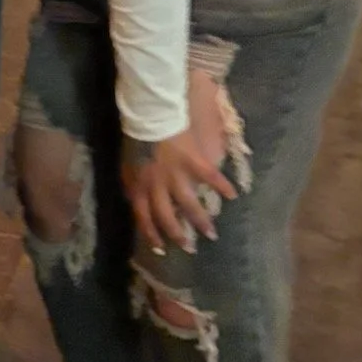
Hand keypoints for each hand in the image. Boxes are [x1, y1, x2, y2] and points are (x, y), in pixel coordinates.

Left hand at [123, 128, 235, 254]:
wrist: (150, 113)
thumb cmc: (137, 138)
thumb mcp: (128, 165)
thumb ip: (133, 184)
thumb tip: (136, 201)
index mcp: (139, 185)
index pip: (143, 217)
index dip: (151, 234)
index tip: (161, 248)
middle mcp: (157, 185)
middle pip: (167, 216)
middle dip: (178, 234)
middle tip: (190, 247)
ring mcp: (176, 174)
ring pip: (188, 204)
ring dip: (200, 220)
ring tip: (212, 233)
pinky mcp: (193, 161)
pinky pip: (209, 177)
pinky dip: (221, 186)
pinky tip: (232, 195)